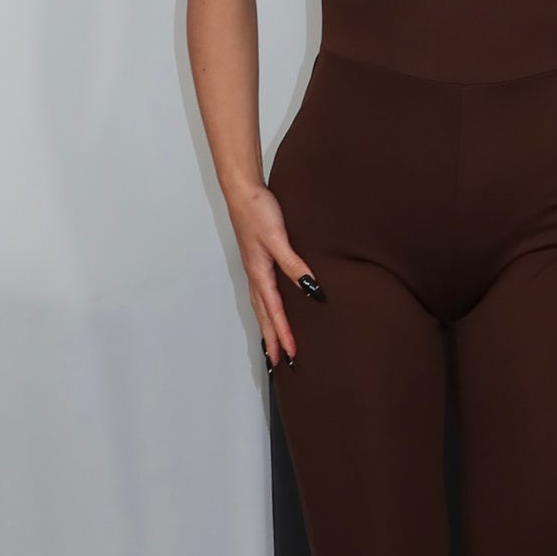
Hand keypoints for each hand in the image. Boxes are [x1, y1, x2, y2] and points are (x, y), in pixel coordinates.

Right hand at [228, 183, 314, 367]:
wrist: (243, 191)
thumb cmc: (259, 212)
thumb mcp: (278, 239)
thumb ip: (294, 265)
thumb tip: (312, 290)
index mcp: (260, 274)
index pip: (275, 312)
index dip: (284, 334)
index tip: (292, 355)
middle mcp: (255, 276)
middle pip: (264, 316)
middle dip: (272, 341)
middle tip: (280, 364)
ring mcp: (255, 269)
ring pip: (261, 308)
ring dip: (267, 328)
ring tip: (273, 347)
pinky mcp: (257, 261)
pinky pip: (261, 294)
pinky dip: (265, 310)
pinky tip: (272, 311)